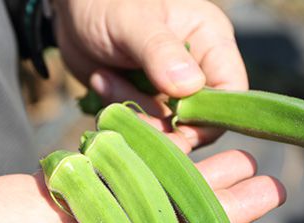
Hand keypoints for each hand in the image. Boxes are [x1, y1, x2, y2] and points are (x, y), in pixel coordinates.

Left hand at [52, 0, 246, 146]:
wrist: (72, 8)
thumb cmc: (107, 1)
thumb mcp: (133, 20)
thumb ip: (160, 51)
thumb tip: (189, 86)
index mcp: (210, 42)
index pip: (231, 93)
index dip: (210, 117)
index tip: (177, 123)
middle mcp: (196, 70)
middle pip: (199, 121)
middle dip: (163, 125)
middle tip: (127, 109)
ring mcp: (170, 91)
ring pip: (166, 129)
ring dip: (133, 112)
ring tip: (104, 78)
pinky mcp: (145, 103)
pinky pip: (141, 128)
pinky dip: (119, 114)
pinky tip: (101, 82)